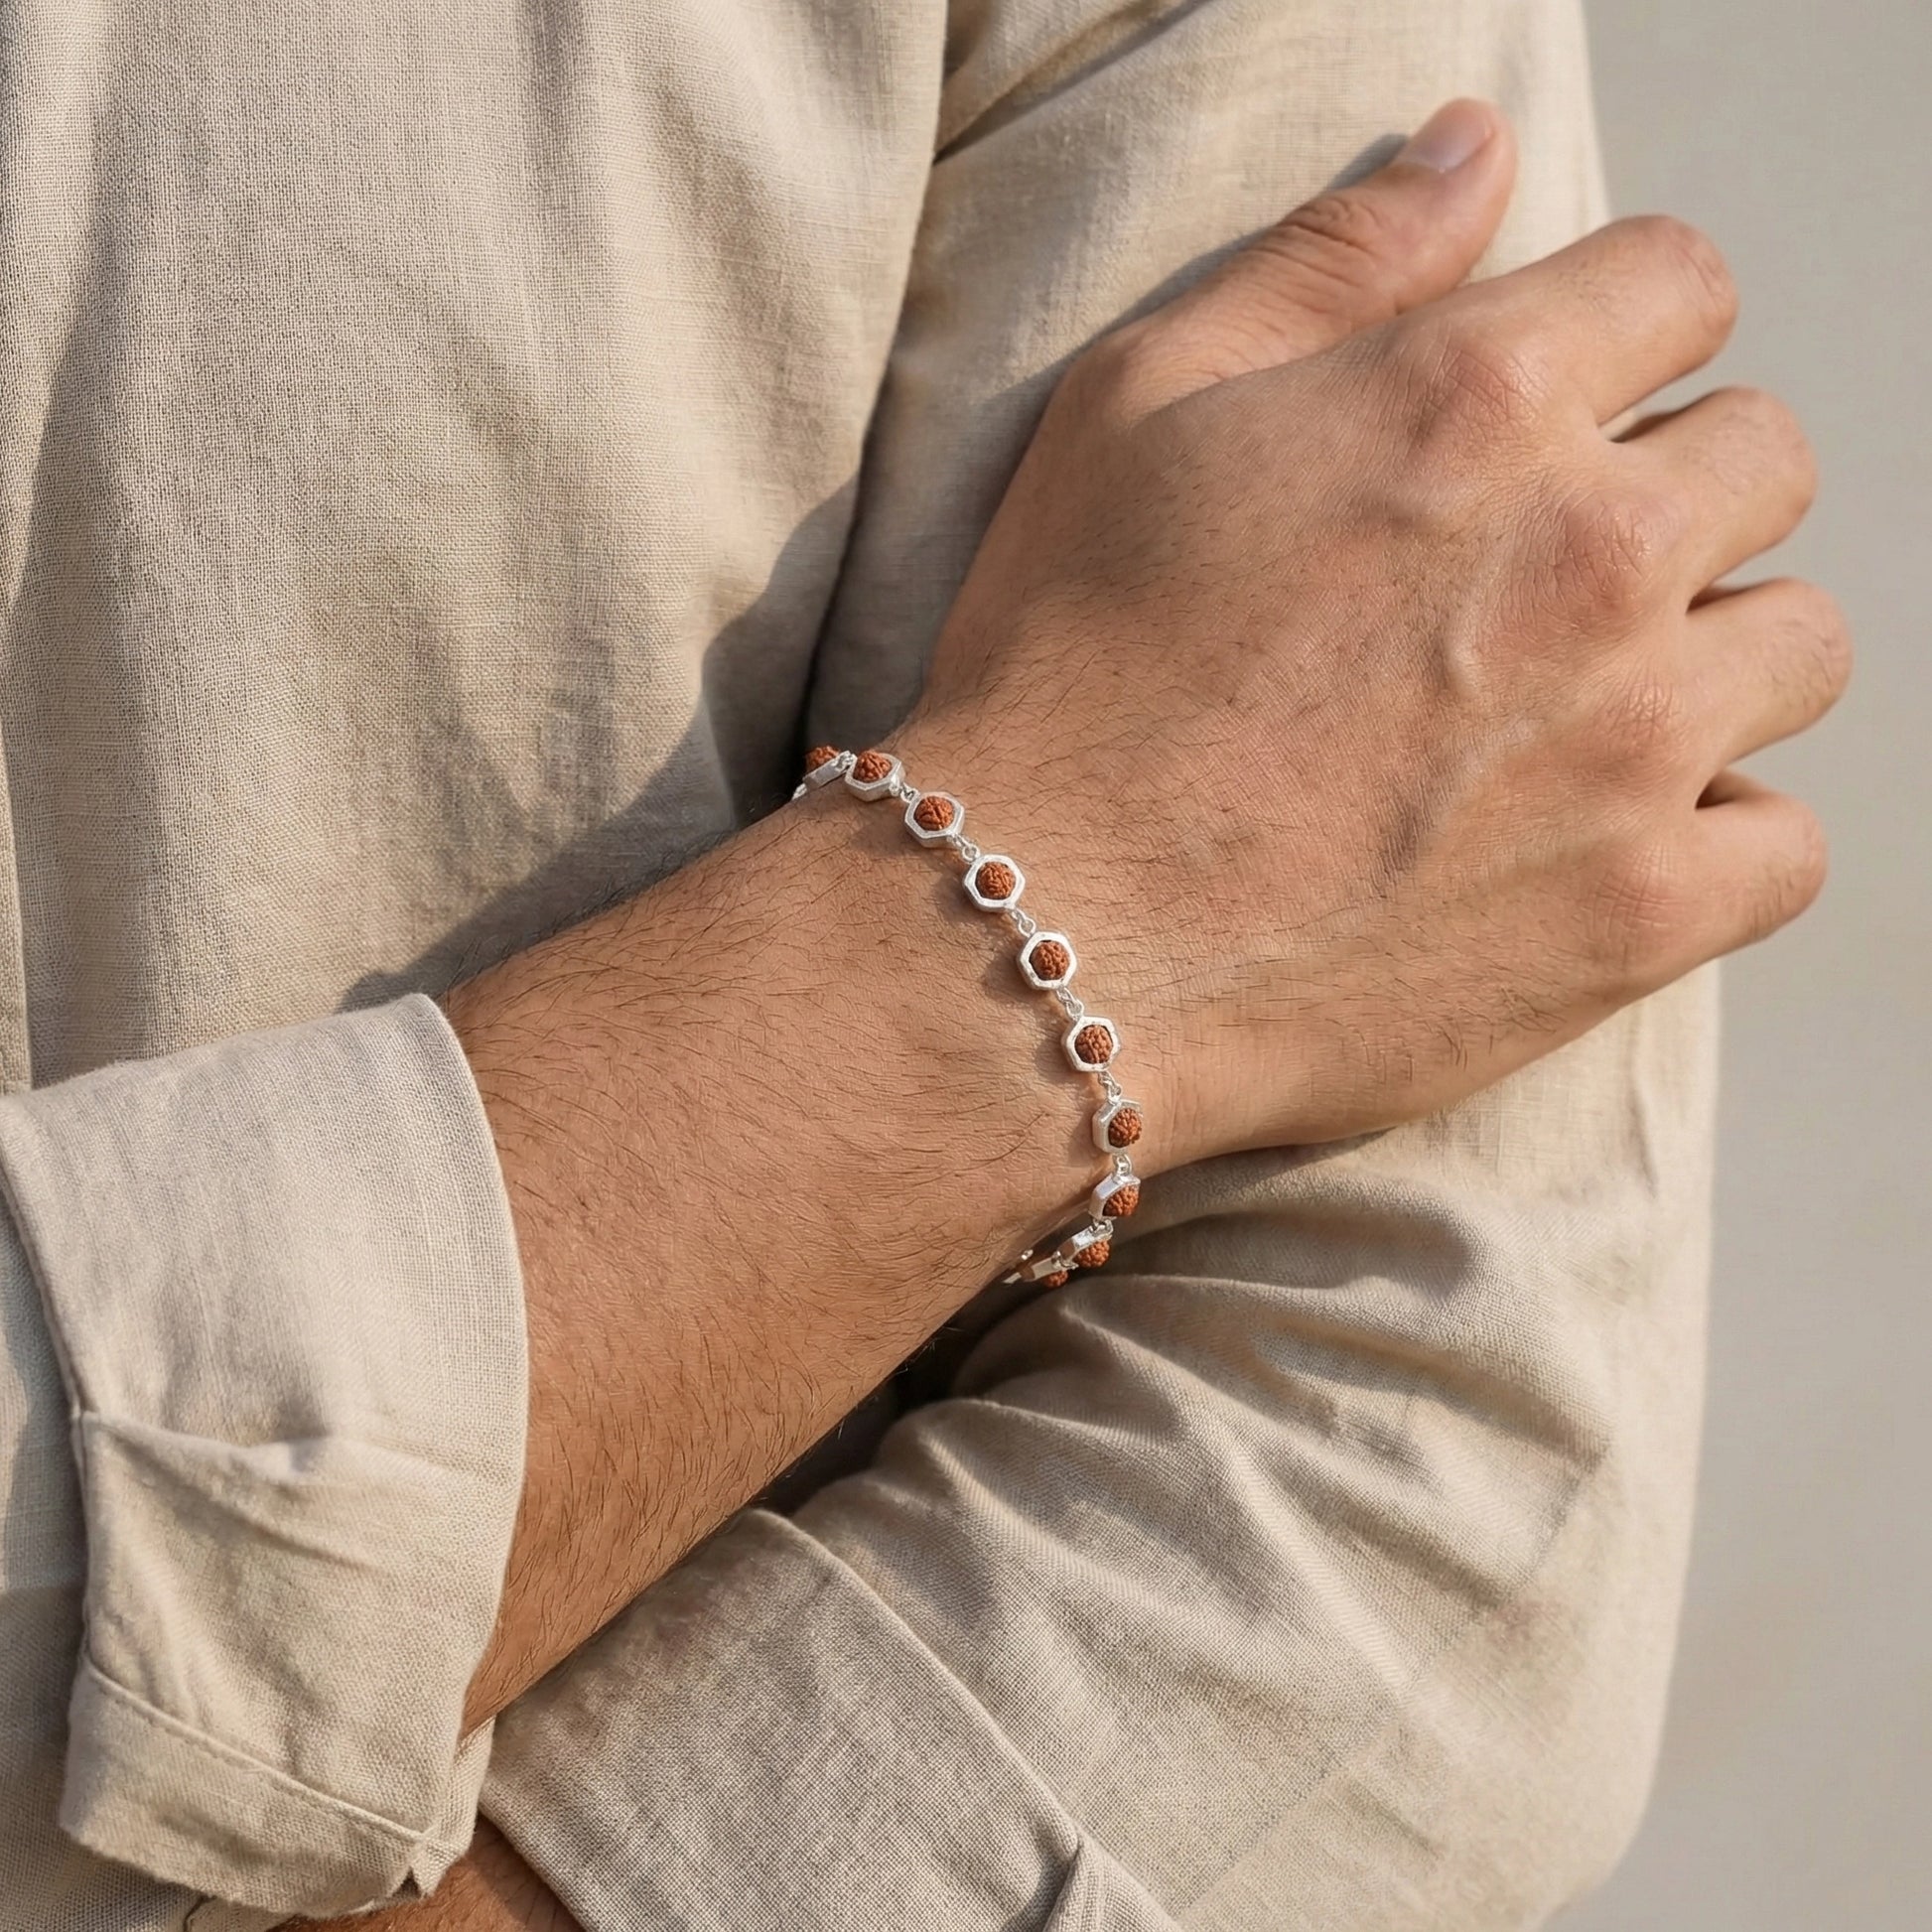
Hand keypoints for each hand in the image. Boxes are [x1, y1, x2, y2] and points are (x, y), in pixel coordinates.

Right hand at [903, 98, 1846, 1164]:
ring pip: (1796, 645)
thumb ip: (1332, 260)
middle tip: (1535, 590)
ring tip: (1572, 722)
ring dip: (1707, 664)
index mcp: (1478, 395)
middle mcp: (1592, 547)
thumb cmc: (1062, 671)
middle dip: (1667, 499)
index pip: (1680, 287)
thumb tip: (1478, 144)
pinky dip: (1714, 841)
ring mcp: (1636, 738)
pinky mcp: (1642, 910)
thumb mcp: (1137, 407)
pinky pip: (1782, 846)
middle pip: (1761, 461)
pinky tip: (1599, 845)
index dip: (1619, 342)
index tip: (1559, 417)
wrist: (1036, 932)